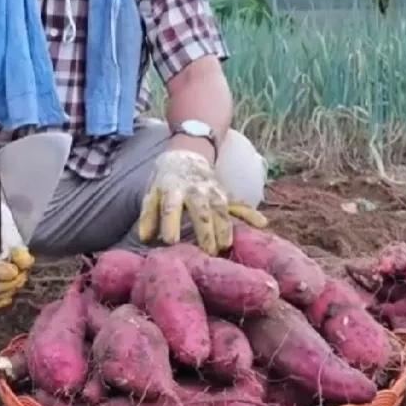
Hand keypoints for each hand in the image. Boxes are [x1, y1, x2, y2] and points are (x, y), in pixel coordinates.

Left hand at [137, 149, 267, 254]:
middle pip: (200, 211)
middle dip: (204, 230)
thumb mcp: (152, 193)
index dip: (170, 223)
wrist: (187, 154)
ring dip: (224, 228)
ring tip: (225, 246)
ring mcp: (212, 191)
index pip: (170, 206)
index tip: (170, 241)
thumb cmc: (166, 180)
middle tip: (207, 251)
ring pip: (221, 210)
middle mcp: (194, 190)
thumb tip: (143, 238)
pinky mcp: (224, 194)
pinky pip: (239, 204)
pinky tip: (261, 223)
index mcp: (172, 189)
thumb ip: (148, 215)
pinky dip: (249, 213)